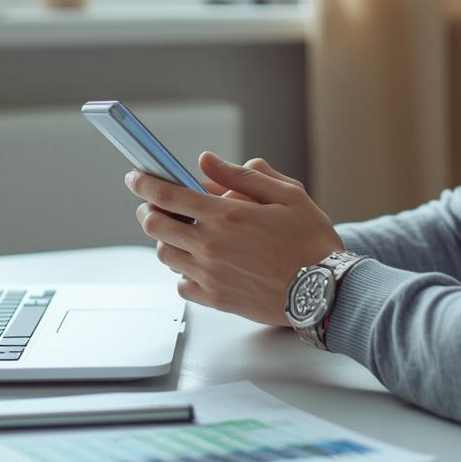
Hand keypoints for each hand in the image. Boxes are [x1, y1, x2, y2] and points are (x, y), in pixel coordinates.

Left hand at [126, 153, 343, 326]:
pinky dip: (182, 271)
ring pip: (164, 255)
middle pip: (155, 226)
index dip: (143, 183)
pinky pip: (181, 284)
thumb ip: (242, 175)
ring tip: (182, 233)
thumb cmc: (311, 241)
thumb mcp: (286, 194)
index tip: (135, 177)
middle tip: (155, 205)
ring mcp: (210, 275)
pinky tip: (198, 263)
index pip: (166, 195)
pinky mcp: (216, 299)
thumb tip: (207, 162)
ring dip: (165, 240)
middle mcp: (210, 246)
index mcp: (226, 215)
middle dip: (148, 211)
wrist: (326, 291)